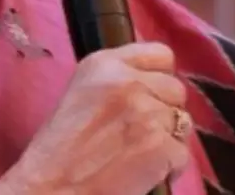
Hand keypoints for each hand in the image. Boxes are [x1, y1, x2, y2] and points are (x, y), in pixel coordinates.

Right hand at [1, 42, 191, 194]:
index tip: (149, 95)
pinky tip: (145, 174)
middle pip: (175, 89)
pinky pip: (183, 154)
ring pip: (183, 122)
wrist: (52, 189)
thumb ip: (115, 80)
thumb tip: (151, 83)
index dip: (158, 78)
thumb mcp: (80, 93)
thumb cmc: (58, 149)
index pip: (160, 54)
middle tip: (141, 132)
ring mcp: (148, 112)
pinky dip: (170, 167)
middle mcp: (129, 81)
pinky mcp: (162, 146)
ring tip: (140, 155)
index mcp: (104, 63)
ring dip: (168, 139)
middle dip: (164, 110)